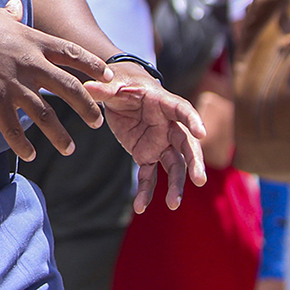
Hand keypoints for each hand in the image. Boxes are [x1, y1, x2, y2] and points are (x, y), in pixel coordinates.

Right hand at [0, 0, 113, 161]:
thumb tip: (17, 8)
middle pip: (69, 87)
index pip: (72, 53)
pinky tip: (29, 155)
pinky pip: (13, 129)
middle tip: (97, 121)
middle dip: (87, 106)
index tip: (108, 77)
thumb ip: (10, 15)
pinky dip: (22, 144)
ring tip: (70, 148)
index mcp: (32, 40)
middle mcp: (30, 63)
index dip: (93, 66)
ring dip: (60, 135)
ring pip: (47, 115)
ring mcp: (14, 84)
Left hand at [85, 66, 206, 212]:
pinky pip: (150, 176)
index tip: (202, 133)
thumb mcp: (113, 82)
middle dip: (194, 161)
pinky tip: (140, 207)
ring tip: (173, 204)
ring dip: (176, 184)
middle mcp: (167, 125)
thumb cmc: (122, 82)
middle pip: (186, 144)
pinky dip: (146, 191)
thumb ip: (103, 88)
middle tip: (200, 179)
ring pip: (174, 165)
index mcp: (162, 102)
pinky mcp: (147, 155)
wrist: (120, 93)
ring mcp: (160, 142)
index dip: (192, 120)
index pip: (182, 110)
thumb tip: (87, 87)